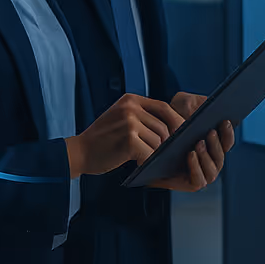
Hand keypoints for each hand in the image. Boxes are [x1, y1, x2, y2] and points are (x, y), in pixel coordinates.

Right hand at [66, 94, 183, 176]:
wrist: (80, 152)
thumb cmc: (103, 140)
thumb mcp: (121, 118)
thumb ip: (142, 118)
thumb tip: (174, 129)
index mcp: (131, 100)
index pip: (164, 107)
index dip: (177, 121)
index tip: (184, 134)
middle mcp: (131, 108)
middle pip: (164, 127)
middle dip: (166, 143)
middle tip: (162, 155)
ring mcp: (129, 122)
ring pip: (159, 141)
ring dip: (154, 154)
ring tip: (142, 158)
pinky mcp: (129, 139)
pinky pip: (150, 153)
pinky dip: (147, 162)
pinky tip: (136, 163)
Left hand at [154, 92, 234, 192]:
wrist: (147, 136)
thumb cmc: (168, 119)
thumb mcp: (184, 104)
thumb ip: (199, 101)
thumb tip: (212, 102)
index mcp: (212, 143)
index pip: (227, 141)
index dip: (228, 133)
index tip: (224, 121)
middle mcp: (209, 160)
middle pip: (221, 156)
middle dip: (217, 145)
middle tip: (210, 132)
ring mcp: (200, 172)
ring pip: (212, 171)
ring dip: (207, 157)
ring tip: (198, 144)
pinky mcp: (188, 183)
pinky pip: (198, 181)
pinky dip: (197, 168)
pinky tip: (190, 155)